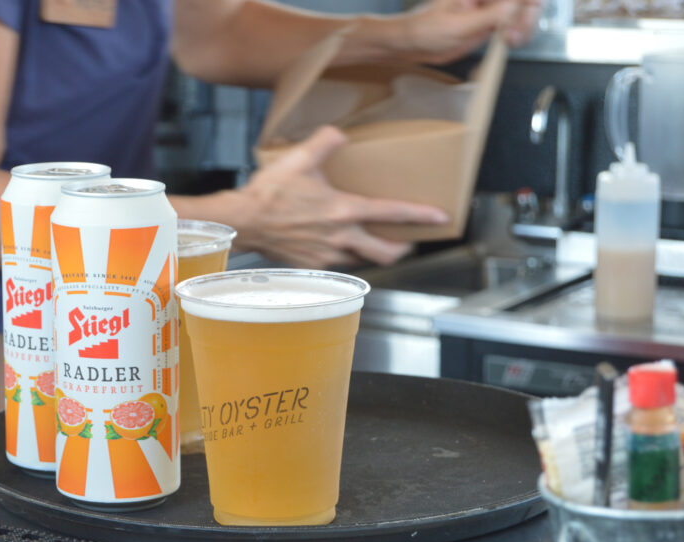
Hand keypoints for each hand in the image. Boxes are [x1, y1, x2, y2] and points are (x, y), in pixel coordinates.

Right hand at [232, 126, 447, 268]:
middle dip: (402, 248)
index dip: (420, 215)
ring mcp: (327, 255)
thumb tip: (340, 133)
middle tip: (407, 241)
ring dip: (368, 250)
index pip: (392, 213)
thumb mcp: (299, 159)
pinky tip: (334, 243)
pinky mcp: (311, 266)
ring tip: (367, 238)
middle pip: (386, 252)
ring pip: (360, 258)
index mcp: (344, 210)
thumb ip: (325, 142)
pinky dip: (341, 254)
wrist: (243, 222)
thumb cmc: (269, 193)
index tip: (439, 217)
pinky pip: (335, 263)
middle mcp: (341, 237)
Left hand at [396, 0, 541, 64]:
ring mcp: (492, 10)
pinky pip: (514, 28)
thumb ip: (486, 17)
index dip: (525, 3)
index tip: (523, 12)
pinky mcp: (491, 26)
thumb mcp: (456, 26)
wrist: (412, 46)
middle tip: (513, 36)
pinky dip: (517, 37)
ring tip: (510, 41)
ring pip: (523, 14)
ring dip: (524, 28)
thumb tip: (513, 7)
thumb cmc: (424, 30)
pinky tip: (508, 44)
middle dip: (526, 17)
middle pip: (524, 2)